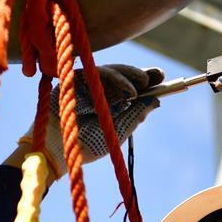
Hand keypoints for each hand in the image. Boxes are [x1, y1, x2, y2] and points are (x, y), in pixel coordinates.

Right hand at [20, 64, 163, 177]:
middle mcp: (100, 92)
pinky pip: (98, 72)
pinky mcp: (75, 78)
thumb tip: (155, 101)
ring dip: (130, 77)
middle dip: (141, 75)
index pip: (129, 88)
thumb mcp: (117, 132)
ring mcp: (87, 85)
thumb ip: (134, 116)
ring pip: (112, 72)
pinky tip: (129, 91)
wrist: (59, 150)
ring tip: (142, 87)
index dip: (145, 81)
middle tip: (158, 75)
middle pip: (123, 76)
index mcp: (109, 104)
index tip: (162, 78)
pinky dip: (115, 79)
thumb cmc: (85, 145)